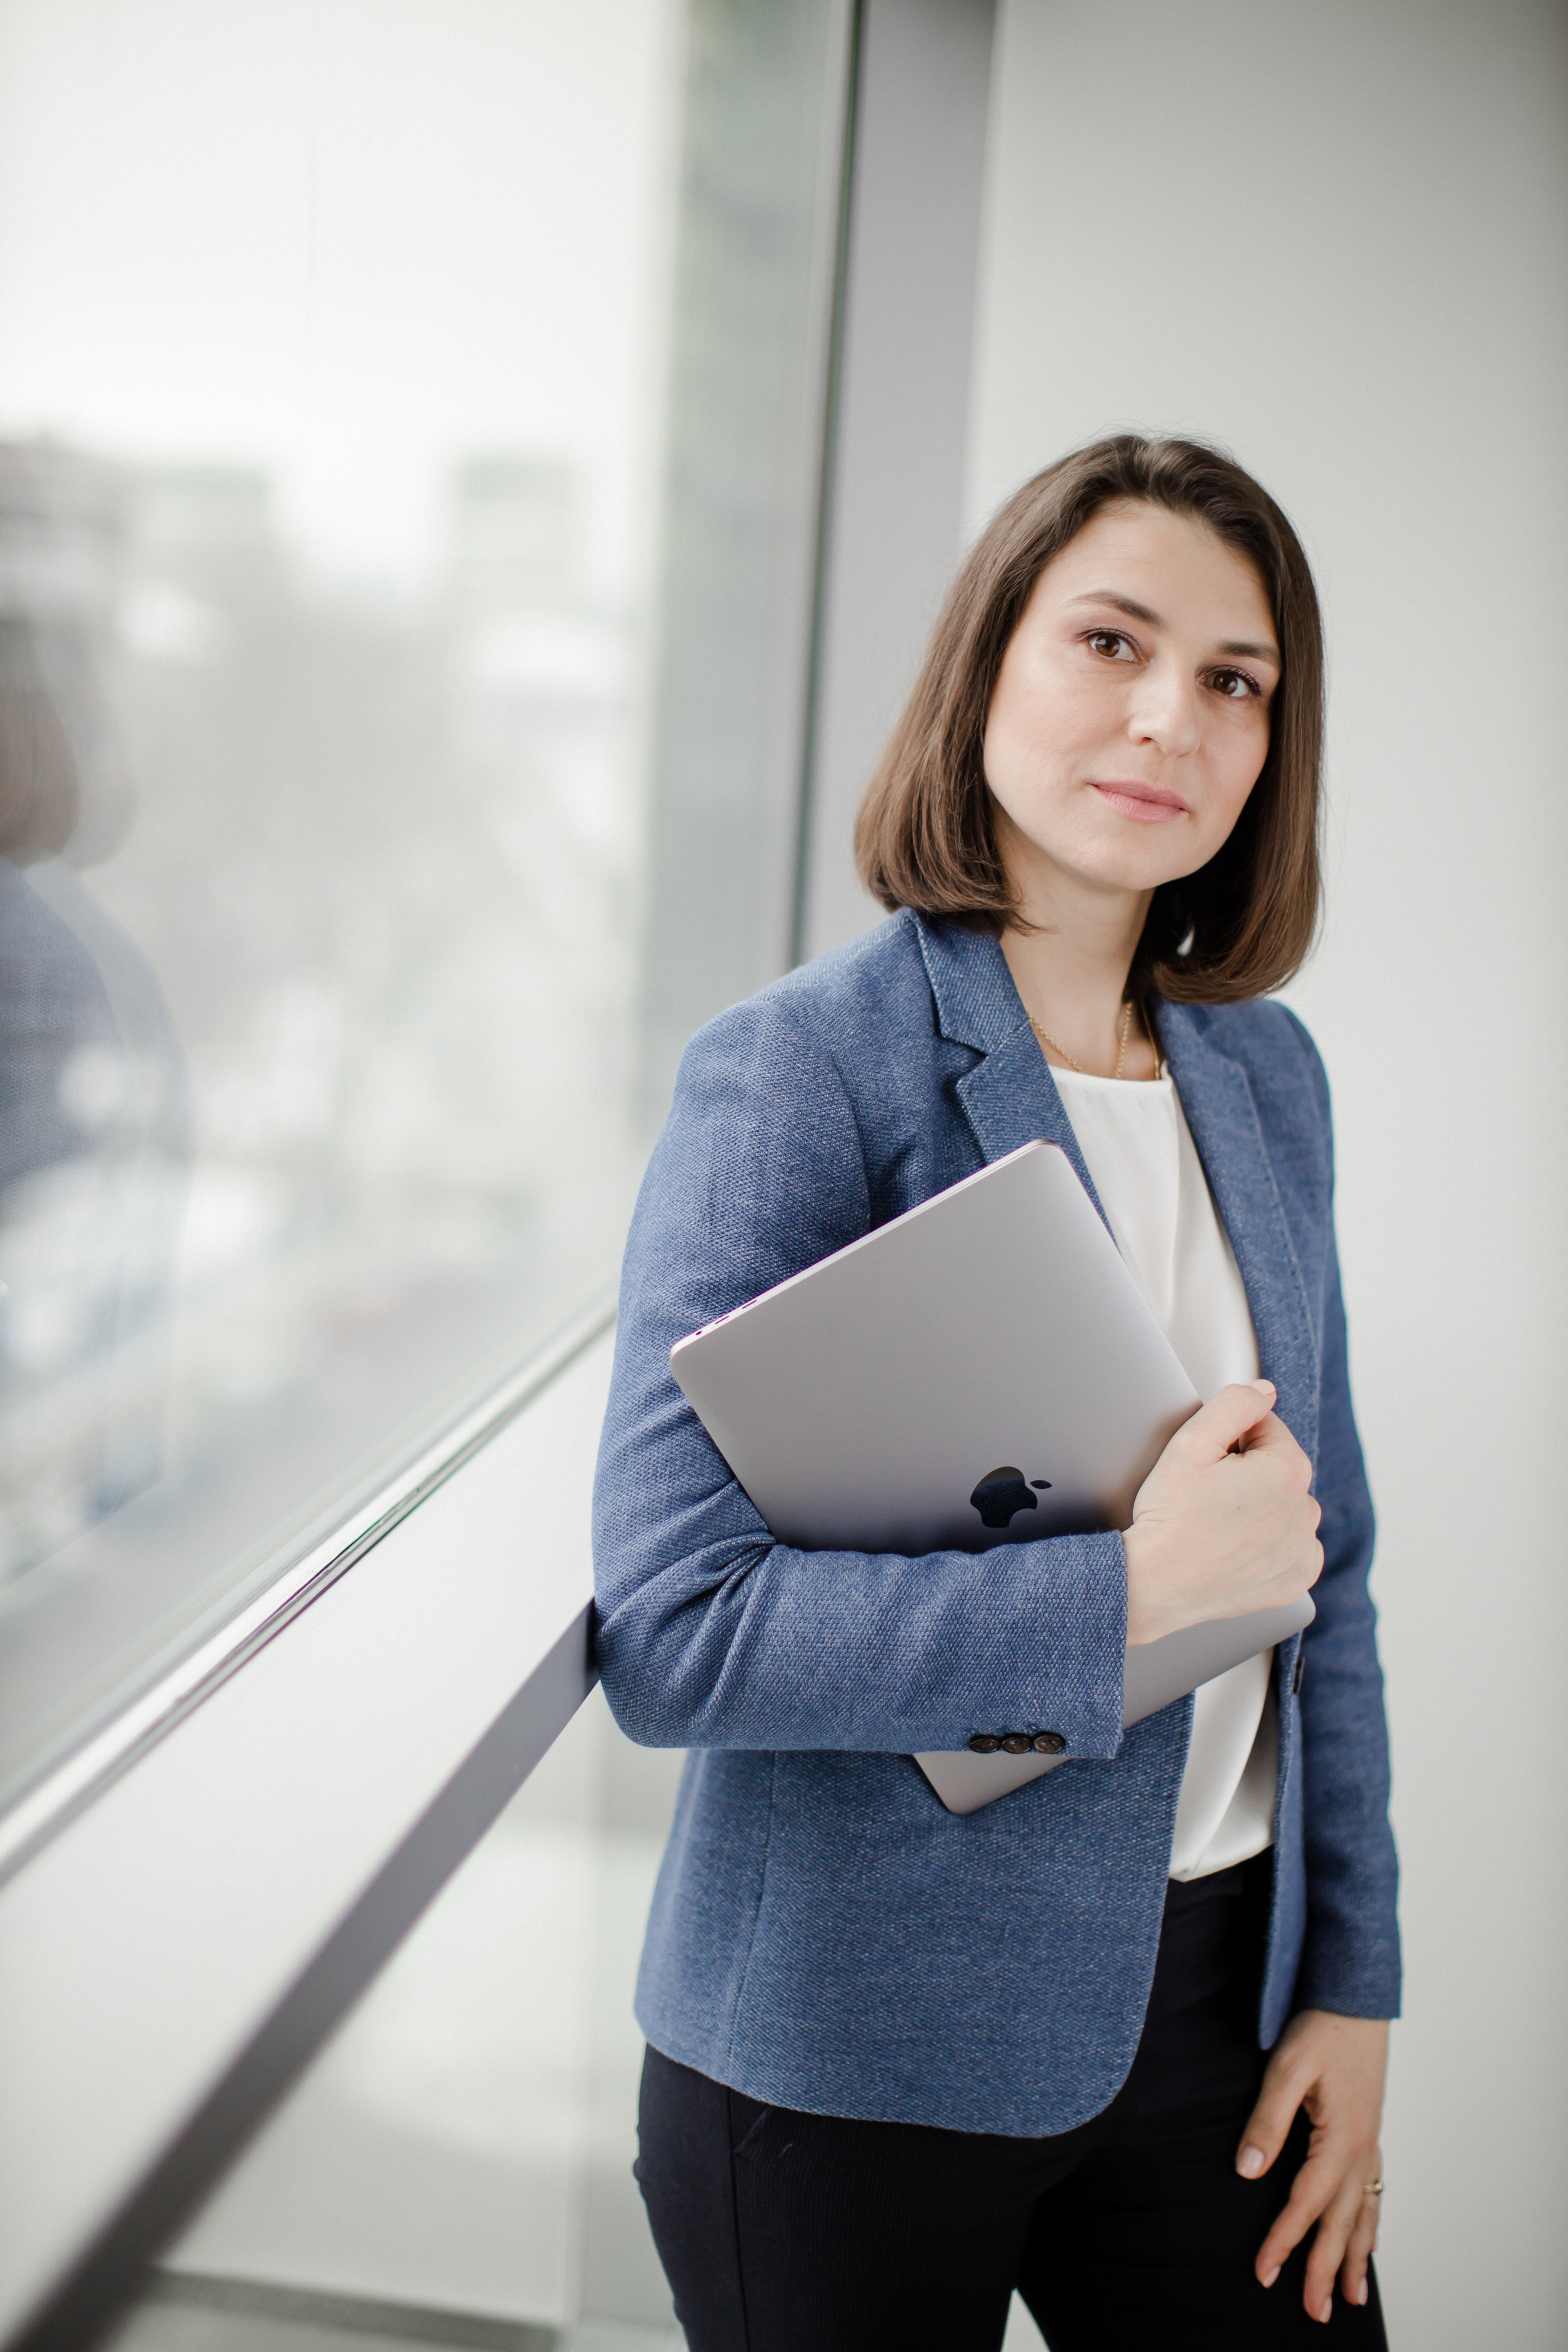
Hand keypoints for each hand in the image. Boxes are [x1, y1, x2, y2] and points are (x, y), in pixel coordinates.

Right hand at [1122, 1379, 1321, 1645]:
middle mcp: (1305, 1511)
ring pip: (1284, 1507)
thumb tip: (1263, 1391)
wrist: (1154, 1585)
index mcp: (1288, 1471)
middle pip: (1277, 1469)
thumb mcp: (1191, 1442)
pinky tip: (1236, 1546)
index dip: (1229, 1438)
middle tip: (1205, 1493)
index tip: (1206, 1461)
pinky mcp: (1294, 1580)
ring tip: (1217, 1522)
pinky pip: (1290, 1548)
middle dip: (1247, 1472)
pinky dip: (1269, 1545)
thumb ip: (1234, 1404)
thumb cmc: (1169, 1518)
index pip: (1266, 1428)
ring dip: (1260, 1507)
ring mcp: (1302, 1549)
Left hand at [1237, 2010, 1388, 2323]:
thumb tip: (1246, 2172)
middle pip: (1341, 2221)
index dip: (1285, 2240)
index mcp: (1341, 2138)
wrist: (1357, 1996)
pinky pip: (1373, 2191)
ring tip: (1350, 2297)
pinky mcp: (1368, 2132)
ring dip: (1355, 2256)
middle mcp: (1361, 2147)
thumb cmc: (1321, 2027)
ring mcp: (1369, 2141)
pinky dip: (1370, 2224)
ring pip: (1363, 2212)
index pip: (1306, 2202)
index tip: (1265, 2272)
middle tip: (1314, 2311)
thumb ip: (1267, 2121)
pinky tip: (1367, 2241)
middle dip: (1326, 2268)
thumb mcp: (1287, 2069)